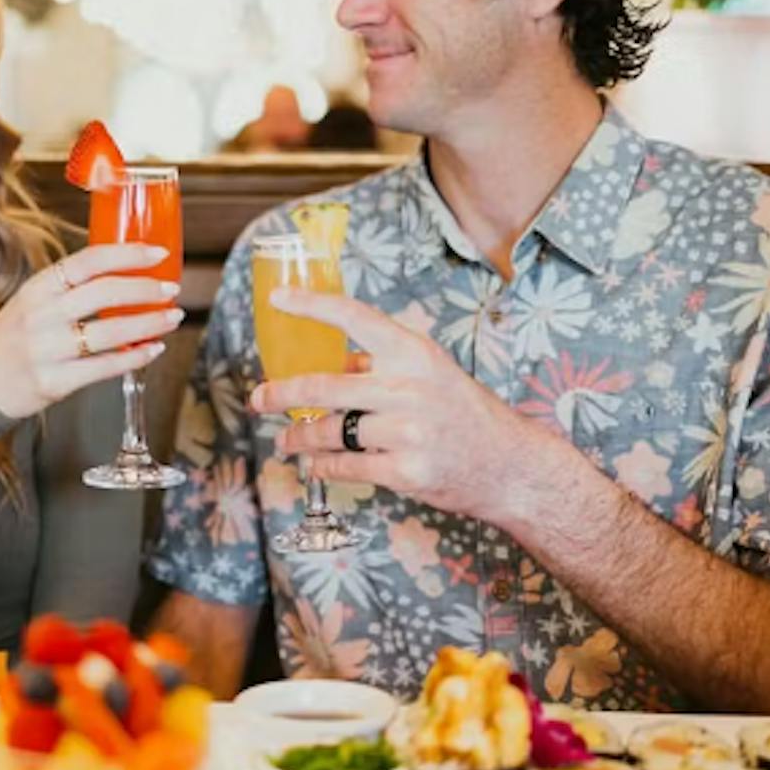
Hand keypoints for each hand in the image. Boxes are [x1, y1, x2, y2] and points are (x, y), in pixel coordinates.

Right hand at [0, 244, 182, 419]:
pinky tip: (152, 349)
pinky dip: (134, 357)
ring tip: (172, 317)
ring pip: (111, 331)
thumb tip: (124, 275)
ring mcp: (47, 349)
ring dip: (149, 323)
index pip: (88, 261)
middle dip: (146, 289)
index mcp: (38, 287)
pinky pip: (104, 367)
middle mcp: (42, 315)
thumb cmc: (11, 340)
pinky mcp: (54, 381)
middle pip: (105, 292)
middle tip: (170, 288)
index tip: (156, 253)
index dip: (127, 254)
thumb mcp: (31, 302)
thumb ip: (69, 290)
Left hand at [248, 287, 556, 524]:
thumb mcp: (430, 373)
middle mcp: (408, 386)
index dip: (312, 305)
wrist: (510, 465)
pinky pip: (346, 466)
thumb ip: (382, 365)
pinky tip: (315, 464)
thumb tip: (333, 363)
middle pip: (323, 386)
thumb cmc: (463, 414)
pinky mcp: (407, 470)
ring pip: (329, 431)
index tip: (278, 299)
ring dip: (299, 438)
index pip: (354, 317)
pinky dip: (323, 466)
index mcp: (413, 353)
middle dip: (281, 394)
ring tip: (287, 441)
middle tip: (259, 399)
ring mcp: (408, 430)